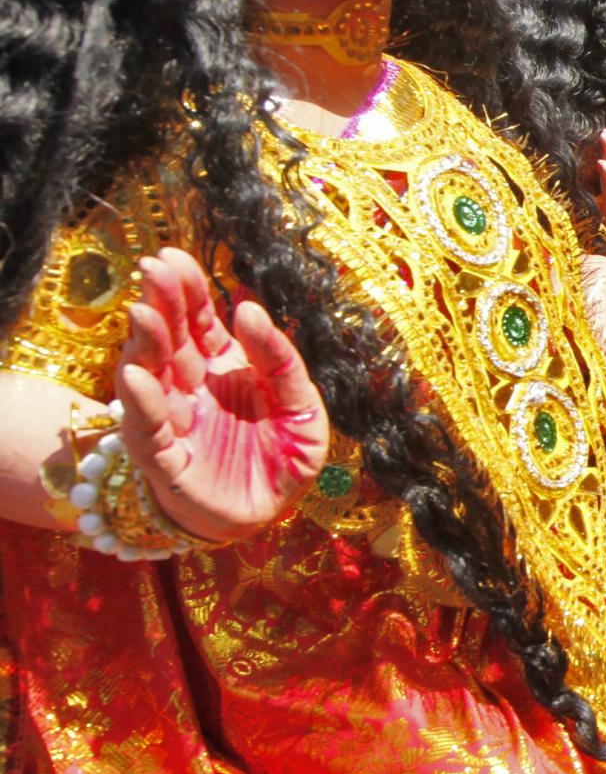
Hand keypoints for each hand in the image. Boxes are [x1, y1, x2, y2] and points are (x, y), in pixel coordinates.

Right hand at [110, 249, 328, 549]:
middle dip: (163, 302)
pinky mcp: (162, 456)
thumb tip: (249, 308)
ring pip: (152, 373)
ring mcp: (172, 418)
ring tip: (142, 312)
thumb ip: (282, 363)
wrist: (263, 516)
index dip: (188, 290)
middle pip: (172, 337)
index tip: (173, 257)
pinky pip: (149, 424)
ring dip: (146, 343)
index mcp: (224, 368)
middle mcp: (190, 387)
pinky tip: (135, 373)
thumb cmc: (281, 459)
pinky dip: (142, 399)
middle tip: (153, 268)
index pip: (200, 321)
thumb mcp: (303, 409)